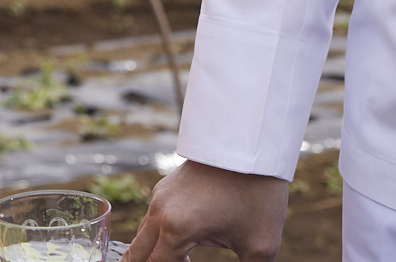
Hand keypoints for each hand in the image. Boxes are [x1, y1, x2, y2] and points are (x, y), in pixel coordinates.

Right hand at [122, 160, 289, 260]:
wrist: (251, 145)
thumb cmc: (258, 197)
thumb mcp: (260, 248)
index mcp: (177, 230)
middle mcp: (160, 212)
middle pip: (135, 254)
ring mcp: (160, 196)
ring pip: (142, 235)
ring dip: (153, 252)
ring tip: (176, 258)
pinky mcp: (166, 186)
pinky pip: (152, 218)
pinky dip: (158, 235)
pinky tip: (181, 240)